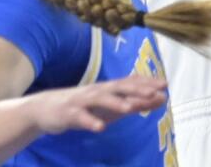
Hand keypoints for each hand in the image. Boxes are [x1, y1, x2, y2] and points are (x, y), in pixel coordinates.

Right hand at [29, 76, 167, 133]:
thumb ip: (136, 103)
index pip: (131, 82)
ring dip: (115, 103)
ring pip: (101, 99)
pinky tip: (99, 127)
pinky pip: (80, 118)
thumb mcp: (112, 105)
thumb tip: (162, 99)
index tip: (165, 84)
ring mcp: (83, 101)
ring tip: (130, 108)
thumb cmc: (87, 106)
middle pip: (119, 87)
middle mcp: (99, 91)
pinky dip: (90, 121)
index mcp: (110, 88)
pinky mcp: (69, 114)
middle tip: (153, 92)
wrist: (46, 108)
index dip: (147, 83)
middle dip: (137, 89)